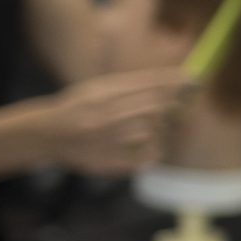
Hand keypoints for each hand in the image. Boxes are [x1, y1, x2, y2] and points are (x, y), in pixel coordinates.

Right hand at [38, 67, 190, 175]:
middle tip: (179, 102)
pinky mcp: (110, 161)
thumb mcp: (98, 87)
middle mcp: (104, 116)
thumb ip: (132, 85)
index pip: (146, 85)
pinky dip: (156, 149)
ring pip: (153, 130)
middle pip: (154, 107)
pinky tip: (152, 144)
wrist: (47, 135)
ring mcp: (107, 141)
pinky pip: (149, 155)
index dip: (172, 82)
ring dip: (162, 126)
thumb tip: (172, 80)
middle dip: (172, 103)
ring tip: (156, 124)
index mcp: (102, 95)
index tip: (192, 79)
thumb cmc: (79, 107)